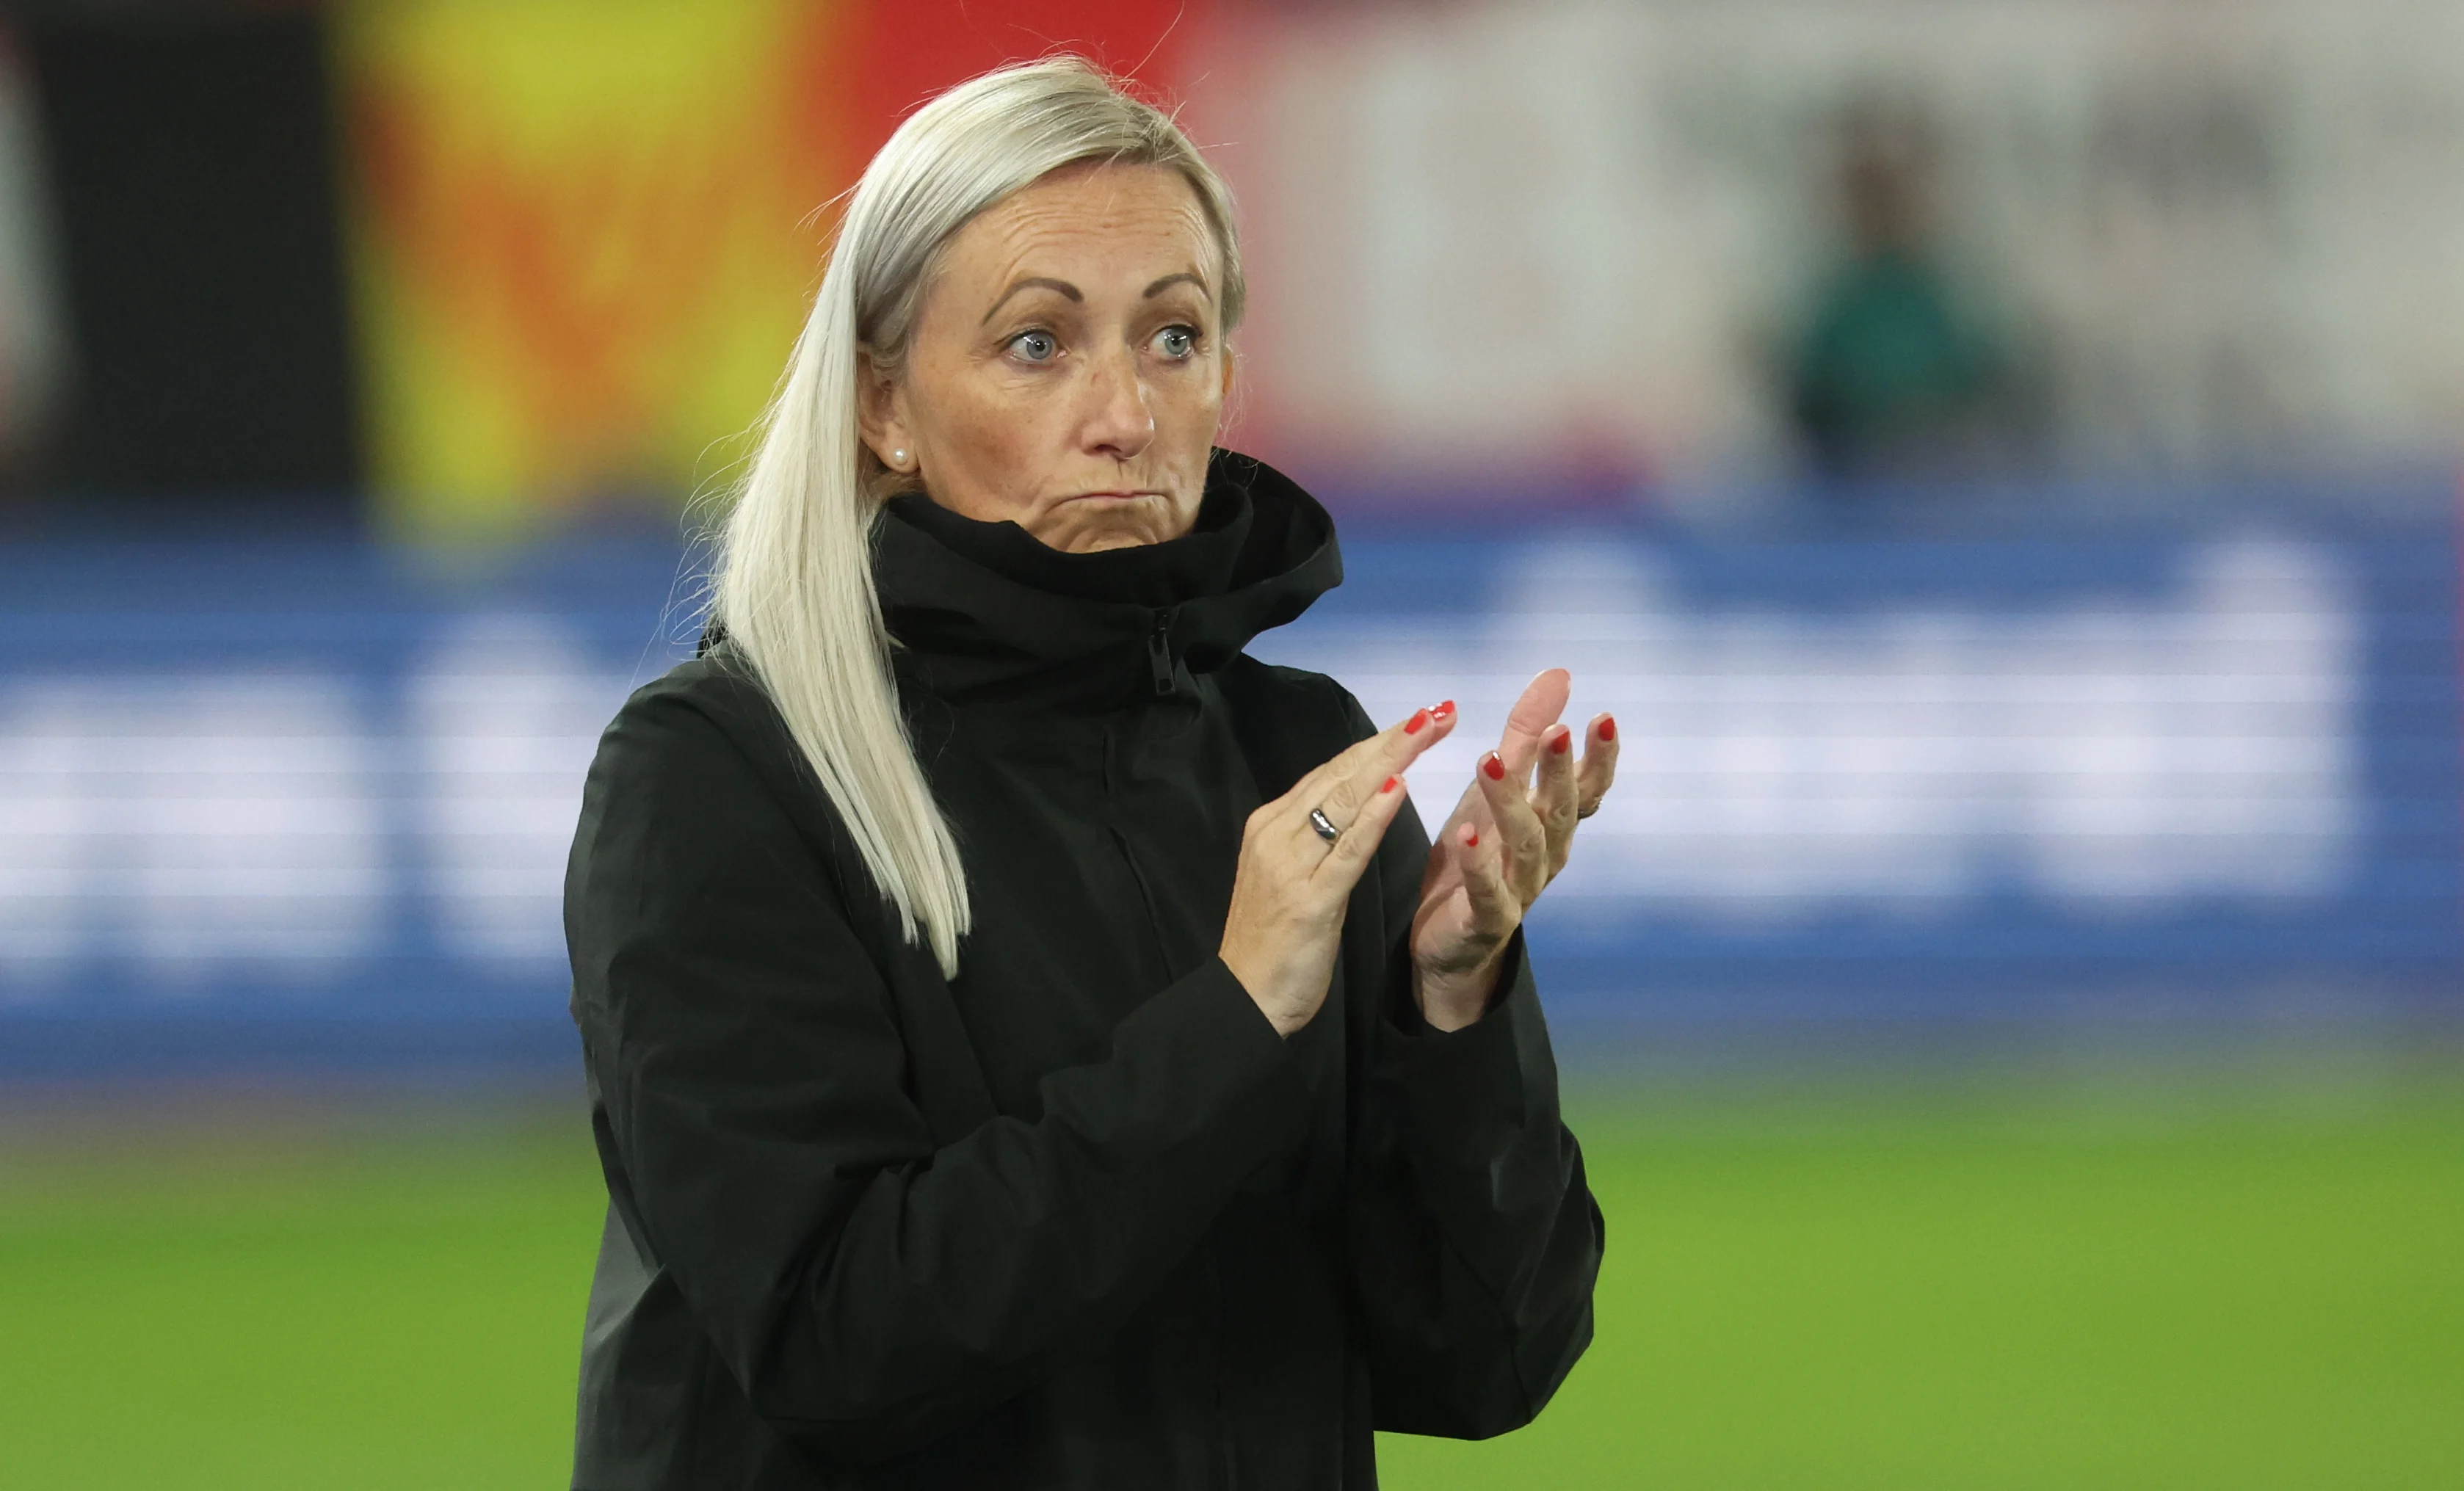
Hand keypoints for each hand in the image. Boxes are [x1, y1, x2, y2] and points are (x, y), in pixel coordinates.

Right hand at [1220, 701, 1458, 1035]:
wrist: (1243, 999)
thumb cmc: (1273, 942)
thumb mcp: (1295, 876)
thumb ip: (1321, 837)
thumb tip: (1360, 797)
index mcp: (1272, 825)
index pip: (1332, 771)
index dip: (1378, 742)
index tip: (1420, 718)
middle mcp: (1276, 834)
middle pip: (1341, 774)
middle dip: (1392, 739)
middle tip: (1437, 710)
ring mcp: (1289, 865)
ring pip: (1345, 800)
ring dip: (1390, 760)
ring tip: (1427, 730)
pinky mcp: (1308, 900)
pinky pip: (1346, 850)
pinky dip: (1372, 816)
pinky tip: (1397, 787)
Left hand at [1409, 670, 1619, 1030]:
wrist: (1449, 939)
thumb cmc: (1479, 855)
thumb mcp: (1498, 787)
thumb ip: (1526, 735)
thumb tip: (1560, 674)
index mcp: (1552, 823)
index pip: (1587, 787)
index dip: (1599, 757)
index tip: (1604, 717)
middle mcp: (1546, 855)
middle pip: (1560, 810)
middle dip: (1559, 771)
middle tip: (1556, 731)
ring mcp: (1520, 890)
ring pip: (1524, 844)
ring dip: (1509, 801)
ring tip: (1490, 761)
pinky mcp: (1487, 919)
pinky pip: (1488, 891)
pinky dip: (1479, 863)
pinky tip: (1467, 833)